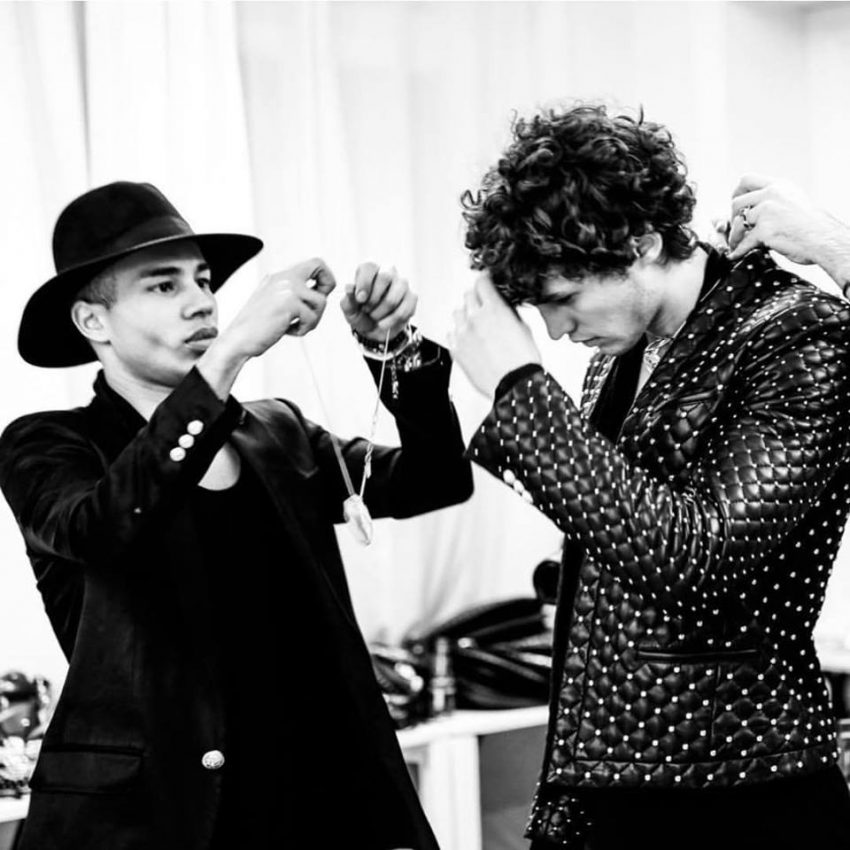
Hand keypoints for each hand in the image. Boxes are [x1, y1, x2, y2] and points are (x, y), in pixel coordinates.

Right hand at [218, 258, 335, 359]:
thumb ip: (293, 293)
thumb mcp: (275, 302)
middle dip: (326, 289)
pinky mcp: (289, 303)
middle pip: (320, 266)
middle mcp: (284, 277)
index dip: (325, 278)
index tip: (319, 296)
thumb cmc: (257, 326)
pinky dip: (303, 329)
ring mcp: (287, 288)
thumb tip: (320, 293)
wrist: (238, 339)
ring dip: (313, 320)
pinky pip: (312, 317)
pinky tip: (287, 331)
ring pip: (321, 301)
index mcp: (280, 275)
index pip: (314, 262)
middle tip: (313, 309)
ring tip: (296, 327)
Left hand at [341, 263, 417, 342]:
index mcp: (371, 269)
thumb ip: (348, 298)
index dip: (364, 283)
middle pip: (385, 277)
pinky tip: (384, 323)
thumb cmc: (360, 313)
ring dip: (380, 313)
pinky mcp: (412, 297)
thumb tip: (349, 287)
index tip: (360, 299)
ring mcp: (402, 284)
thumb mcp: (350, 309)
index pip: (370, 266)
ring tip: (374, 317)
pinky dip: (390, 321)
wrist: (375, 328)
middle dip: (373, 299)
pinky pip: (403, 311)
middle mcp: (388, 271)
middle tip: (366, 310)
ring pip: (393, 298)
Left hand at [448, 272, 541, 397]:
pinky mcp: (456, 350)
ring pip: (457, 313)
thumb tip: (504, 306)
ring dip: (466, 314)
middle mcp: (475, 318)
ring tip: (476, 324)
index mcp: (493, 309)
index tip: (486, 282)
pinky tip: (469, 339)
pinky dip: (459, 333)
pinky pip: (452, 333)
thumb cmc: (523, 361)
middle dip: (476, 297)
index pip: (482, 282)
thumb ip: (508, 312)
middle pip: (468, 295)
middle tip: (483, 304)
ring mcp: (463, 334)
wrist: (514, 384)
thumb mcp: (523, 327)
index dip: (485, 281)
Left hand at [728, 174, 844, 264]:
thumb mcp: (794, 200)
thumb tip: (753, 209)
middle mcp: (771, 195)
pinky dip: (738, 251)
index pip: (747, 180)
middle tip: (737, 228)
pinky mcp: (764, 230)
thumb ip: (774, 200)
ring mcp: (767, 211)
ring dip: (735, 236)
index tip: (736, 205)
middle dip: (733, 217)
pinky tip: (735, 254)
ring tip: (736, 243)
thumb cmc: (812, 225)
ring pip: (738, 223)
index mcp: (779, 186)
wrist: (824, 238)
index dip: (736, 192)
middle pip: (737, 202)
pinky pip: (743, 242)